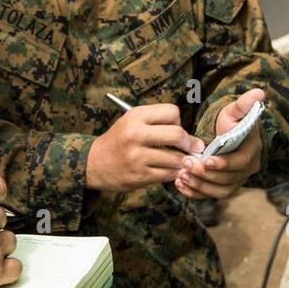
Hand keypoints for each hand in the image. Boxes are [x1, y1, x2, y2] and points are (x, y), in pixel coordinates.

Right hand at [87, 103, 204, 192]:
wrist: (94, 163)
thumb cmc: (118, 140)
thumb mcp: (131, 121)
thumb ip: (156, 122)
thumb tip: (189, 135)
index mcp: (135, 116)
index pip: (172, 112)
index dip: (178, 121)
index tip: (175, 130)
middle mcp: (135, 134)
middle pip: (177, 134)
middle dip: (190, 142)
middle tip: (194, 147)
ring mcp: (137, 156)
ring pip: (176, 158)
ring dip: (184, 161)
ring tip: (183, 160)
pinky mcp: (140, 175)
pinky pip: (169, 174)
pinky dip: (175, 173)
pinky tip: (172, 170)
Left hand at [176, 88, 266, 200]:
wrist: (224, 135)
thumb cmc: (229, 122)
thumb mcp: (234, 111)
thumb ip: (244, 104)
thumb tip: (259, 93)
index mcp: (251, 152)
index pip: (239, 162)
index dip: (223, 164)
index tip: (205, 160)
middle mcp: (247, 170)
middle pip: (228, 180)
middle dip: (206, 174)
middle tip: (186, 164)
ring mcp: (236, 181)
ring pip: (219, 191)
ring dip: (199, 186)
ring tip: (181, 175)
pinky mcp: (223, 187)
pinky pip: (210, 195)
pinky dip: (195, 193)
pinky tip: (180, 184)